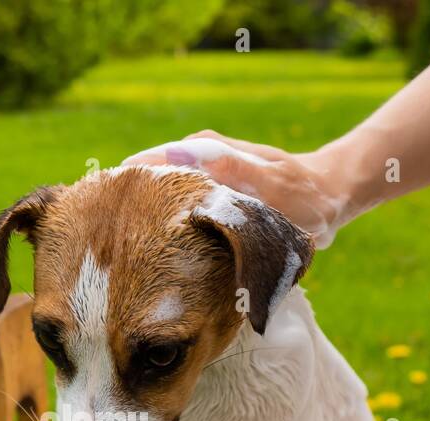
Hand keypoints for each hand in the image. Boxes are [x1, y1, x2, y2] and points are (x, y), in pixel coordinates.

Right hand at [124, 130, 355, 248]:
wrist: (330, 199)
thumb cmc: (305, 195)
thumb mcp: (274, 185)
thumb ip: (235, 171)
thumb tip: (184, 154)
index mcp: (204, 150)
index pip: (147, 164)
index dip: (122, 189)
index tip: (99, 216)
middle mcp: (195, 161)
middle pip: (144, 184)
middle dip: (124, 211)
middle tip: (102, 250)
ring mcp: (199, 183)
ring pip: (156, 202)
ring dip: (139, 225)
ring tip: (116, 260)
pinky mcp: (205, 203)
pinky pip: (172, 216)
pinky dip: (159, 234)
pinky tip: (146, 261)